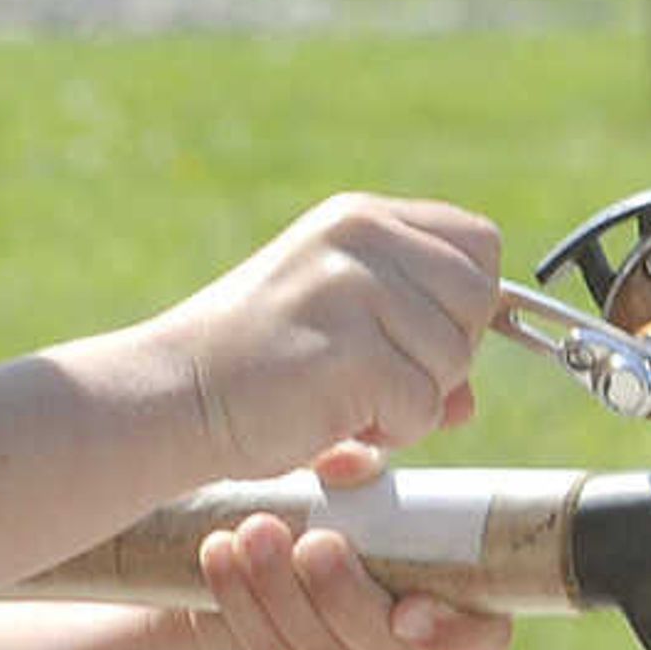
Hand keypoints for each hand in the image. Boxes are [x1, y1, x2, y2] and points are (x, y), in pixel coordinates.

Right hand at [160, 193, 500, 484]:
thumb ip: (410, 343)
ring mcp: (352, 290)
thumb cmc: (253, 367)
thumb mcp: (338, 328)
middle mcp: (359, 237)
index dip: (463, 303)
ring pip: (455, 358)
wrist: (173, 395)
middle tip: (378, 377)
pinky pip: (422, 405)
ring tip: (347, 398)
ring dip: (415, 399)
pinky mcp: (349, 351)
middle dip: (446, 355)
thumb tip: (469, 398)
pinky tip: (336, 418)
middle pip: (477, 297)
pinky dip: (391, 431)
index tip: (412, 338)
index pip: (477, 242)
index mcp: (359, 218)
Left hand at [183, 448, 516, 649]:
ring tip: (251, 532)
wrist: (248, 559)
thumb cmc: (321, 510)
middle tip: (311, 541)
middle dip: (342, 597)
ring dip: (279, 596)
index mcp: (443, 608)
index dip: (455, 634)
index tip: (410, 606)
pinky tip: (217, 557)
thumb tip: (350, 463)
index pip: (480, 639)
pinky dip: (238, 607)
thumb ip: (358, 472)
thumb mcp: (343, 487)